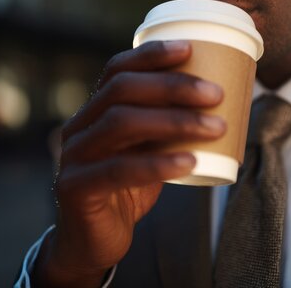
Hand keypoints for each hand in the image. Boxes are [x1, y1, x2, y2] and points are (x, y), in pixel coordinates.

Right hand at [32, 41, 224, 286]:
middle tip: (215, 94)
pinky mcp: (76, 188)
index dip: (150, 55)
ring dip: (174, 121)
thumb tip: (215, 101)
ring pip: (121, 124)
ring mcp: (74, 156)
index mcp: (95, 111)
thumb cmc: (128, 189)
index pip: (116, 70)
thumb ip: (164, 127)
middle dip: (172, 86)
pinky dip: (159, 163)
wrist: (94, 241)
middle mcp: (79, 126)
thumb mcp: (146, 150)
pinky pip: (119, 170)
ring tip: (216, 126)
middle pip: (121, 90)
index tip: (190, 49)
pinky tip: (191, 162)